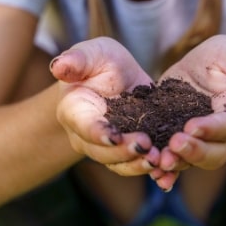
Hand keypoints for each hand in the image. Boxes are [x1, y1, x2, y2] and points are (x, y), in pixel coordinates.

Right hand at [51, 37, 159, 175]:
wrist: (116, 78)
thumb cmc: (99, 62)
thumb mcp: (93, 53)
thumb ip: (77, 59)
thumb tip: (58, 66)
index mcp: (75, 111)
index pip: (84, 125)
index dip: (97, 133)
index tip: (114, 136)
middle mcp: (87, 135)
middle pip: (102, 152)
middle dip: (123, 152)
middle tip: (146, 145)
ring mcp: (107, 148)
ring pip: (119, 164)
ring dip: (139, 165)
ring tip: (159, 159)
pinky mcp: (128, 152)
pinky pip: (137, 166)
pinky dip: (152, 172)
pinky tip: (168, 171)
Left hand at [151, 35, 225, 190]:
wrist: (205, 69)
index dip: (212, 129)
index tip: (191, 126)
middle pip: (215, 154)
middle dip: (195, 152)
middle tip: (174, 145)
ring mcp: (206, 143)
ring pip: (195, 162)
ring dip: (178, 164)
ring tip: (160, 161)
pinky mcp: (185, 144)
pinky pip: (178, 162)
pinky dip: (167, 171)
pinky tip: (155, 175)